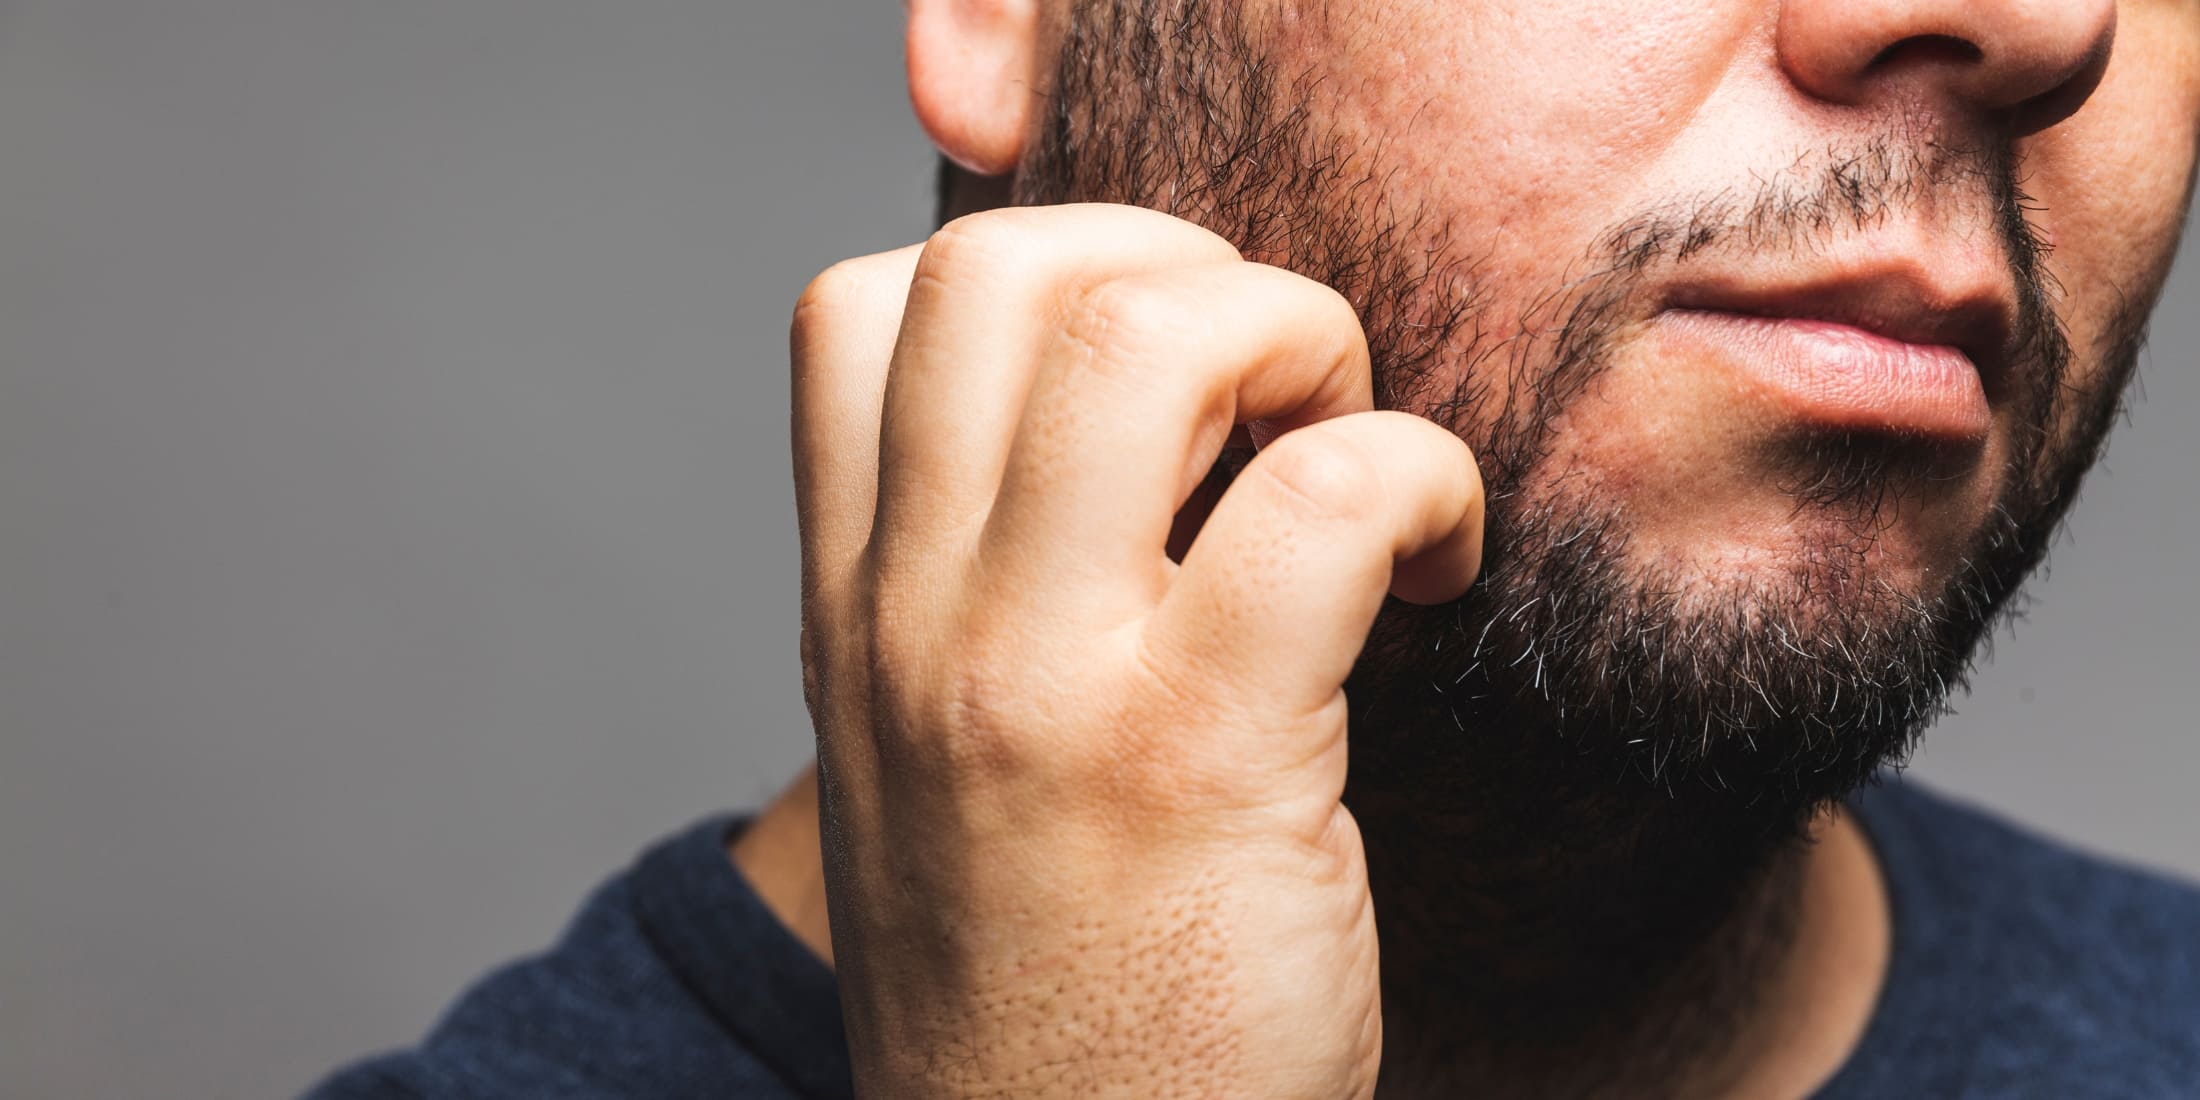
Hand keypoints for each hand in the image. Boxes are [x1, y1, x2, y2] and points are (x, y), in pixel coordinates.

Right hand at [790, 203, 1483, 1098]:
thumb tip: (1150, 425)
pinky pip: (1332, 492)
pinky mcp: (1195, 760)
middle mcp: (912, 626)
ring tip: (1345, 452)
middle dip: (1185, 270)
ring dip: (1298, 339)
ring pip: (1149, 334)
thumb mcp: (938, 770)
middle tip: (1275, 396)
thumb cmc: (1047, 991)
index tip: (1159, 387)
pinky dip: (1424, 475)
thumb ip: (982, 594)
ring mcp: (1037, 685)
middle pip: (1005, 268)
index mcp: (851, 618)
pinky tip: (1441, 565)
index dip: (1040, 274)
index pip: (857, 308)